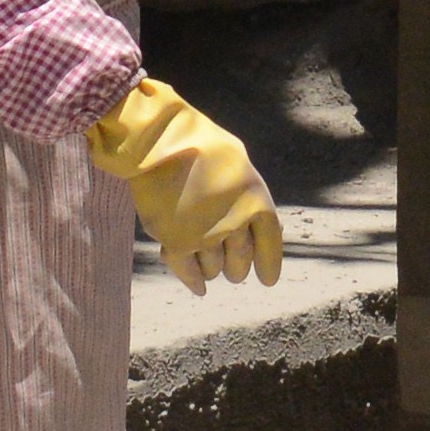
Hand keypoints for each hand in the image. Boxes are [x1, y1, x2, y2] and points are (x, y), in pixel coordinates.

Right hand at [88, 77, 282, 287]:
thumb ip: (247, 194)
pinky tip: (198, 288)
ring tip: (209, 266)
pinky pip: (189, 272)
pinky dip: (194, 281)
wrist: (159, 143)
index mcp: (257, 201)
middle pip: (240, 262)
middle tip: (232, 271)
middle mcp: (236, 224)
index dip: (269, 265)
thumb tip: (255, 223)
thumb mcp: (238, 164)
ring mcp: (206, 236)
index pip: (270, 244)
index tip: (267, 281)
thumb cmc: (199, 145)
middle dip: (237, 269)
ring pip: (214, 269)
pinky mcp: (177, 244)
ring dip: (212, 269)